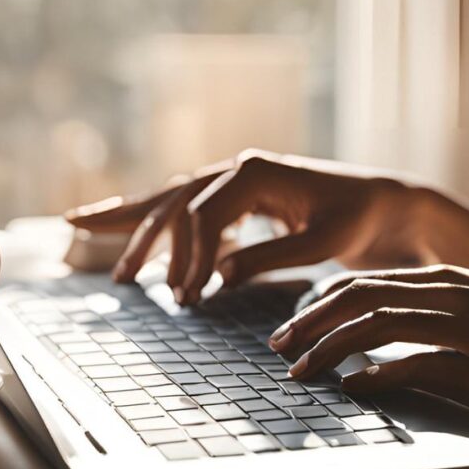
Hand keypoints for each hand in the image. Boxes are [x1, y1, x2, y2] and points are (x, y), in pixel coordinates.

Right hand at [65, 151, 432, 303]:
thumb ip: (270, 257)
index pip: (202, 217)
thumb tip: (216, 277)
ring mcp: (235, 178)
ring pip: (171, 197)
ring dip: (135, 219)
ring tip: (84, 229)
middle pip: (172, 200)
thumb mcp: (323, 242)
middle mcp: (237, 168)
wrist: (384, 203)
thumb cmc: (359, 219)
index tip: (189, 300)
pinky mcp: (240, 195)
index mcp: (254, 172)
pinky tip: (136, 228)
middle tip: (117, 279)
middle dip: (141, 237)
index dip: (190, 261)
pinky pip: (187, 203)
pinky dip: (156, 215)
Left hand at [271, 265, 468, 441]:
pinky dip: (382, 375)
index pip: (372, 279)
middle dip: (311, 320)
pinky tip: (356, 389)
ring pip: (384, 324)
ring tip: (299, 371)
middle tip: (278, 346)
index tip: (292, 324)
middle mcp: (464, 292)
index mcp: (460, 279)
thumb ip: (447, 325)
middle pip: (365, 294)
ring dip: (332, 348)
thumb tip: (385, 350)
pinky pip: (426, 365)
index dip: (323, 300)